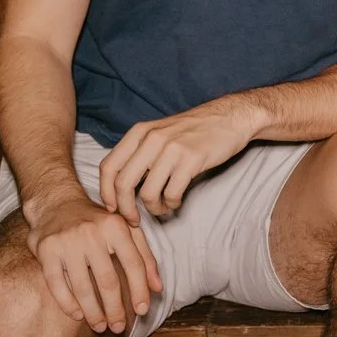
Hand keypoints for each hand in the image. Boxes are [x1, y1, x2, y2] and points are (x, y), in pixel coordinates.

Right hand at [24, 188, 162, 334]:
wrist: (57, 203)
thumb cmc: (97, 222)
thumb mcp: (126, 230)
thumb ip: (144, 257)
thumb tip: (158, 288)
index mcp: (116, 227)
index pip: (134, 264)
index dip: (140, 290)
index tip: (142, 311)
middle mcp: (92, 233)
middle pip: (108, 280)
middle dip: (115, 308)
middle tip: (119, 327)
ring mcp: (68, 242)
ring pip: (83, 287)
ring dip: (93, 312)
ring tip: (100, 326)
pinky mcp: (47, 251)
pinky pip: (57, 285)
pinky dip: (68, 304)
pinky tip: (78, 316)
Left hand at [98, 95, 261, 222]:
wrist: (230, 117)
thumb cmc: (195, 129)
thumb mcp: (160, 131)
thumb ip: (140, 151)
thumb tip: (121, 184)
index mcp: (140, 132)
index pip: (109, 167)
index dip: (106, 193)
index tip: (112, 208)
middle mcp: (152, 139)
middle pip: (123, 184)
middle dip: (125, 209)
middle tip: (133, 220)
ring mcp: (171, 149)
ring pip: (147, 193)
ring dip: (153, 209)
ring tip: (161, 209)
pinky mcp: (191, 160)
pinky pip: (172, 193)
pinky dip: (172, 204)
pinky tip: (176, 201)